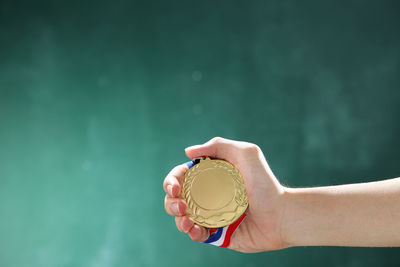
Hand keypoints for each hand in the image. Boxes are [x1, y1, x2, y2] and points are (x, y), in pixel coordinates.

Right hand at [163, 137, 287, 251]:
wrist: (281, 215)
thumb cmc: (265, 183)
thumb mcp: (245, 153)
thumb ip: (218, 145)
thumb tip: (187, 152)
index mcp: (210, 176)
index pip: (182, 177)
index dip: (171, 181)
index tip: (174, 187)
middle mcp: (207, 195)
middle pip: (176, 198)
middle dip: (171, 202)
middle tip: (181, 206)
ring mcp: (210, 215)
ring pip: (182, 218)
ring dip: (178, 220)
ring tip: (187, 221)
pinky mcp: (217, 234)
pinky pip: (196, 234)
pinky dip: (191, 233)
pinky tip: (194, 230)